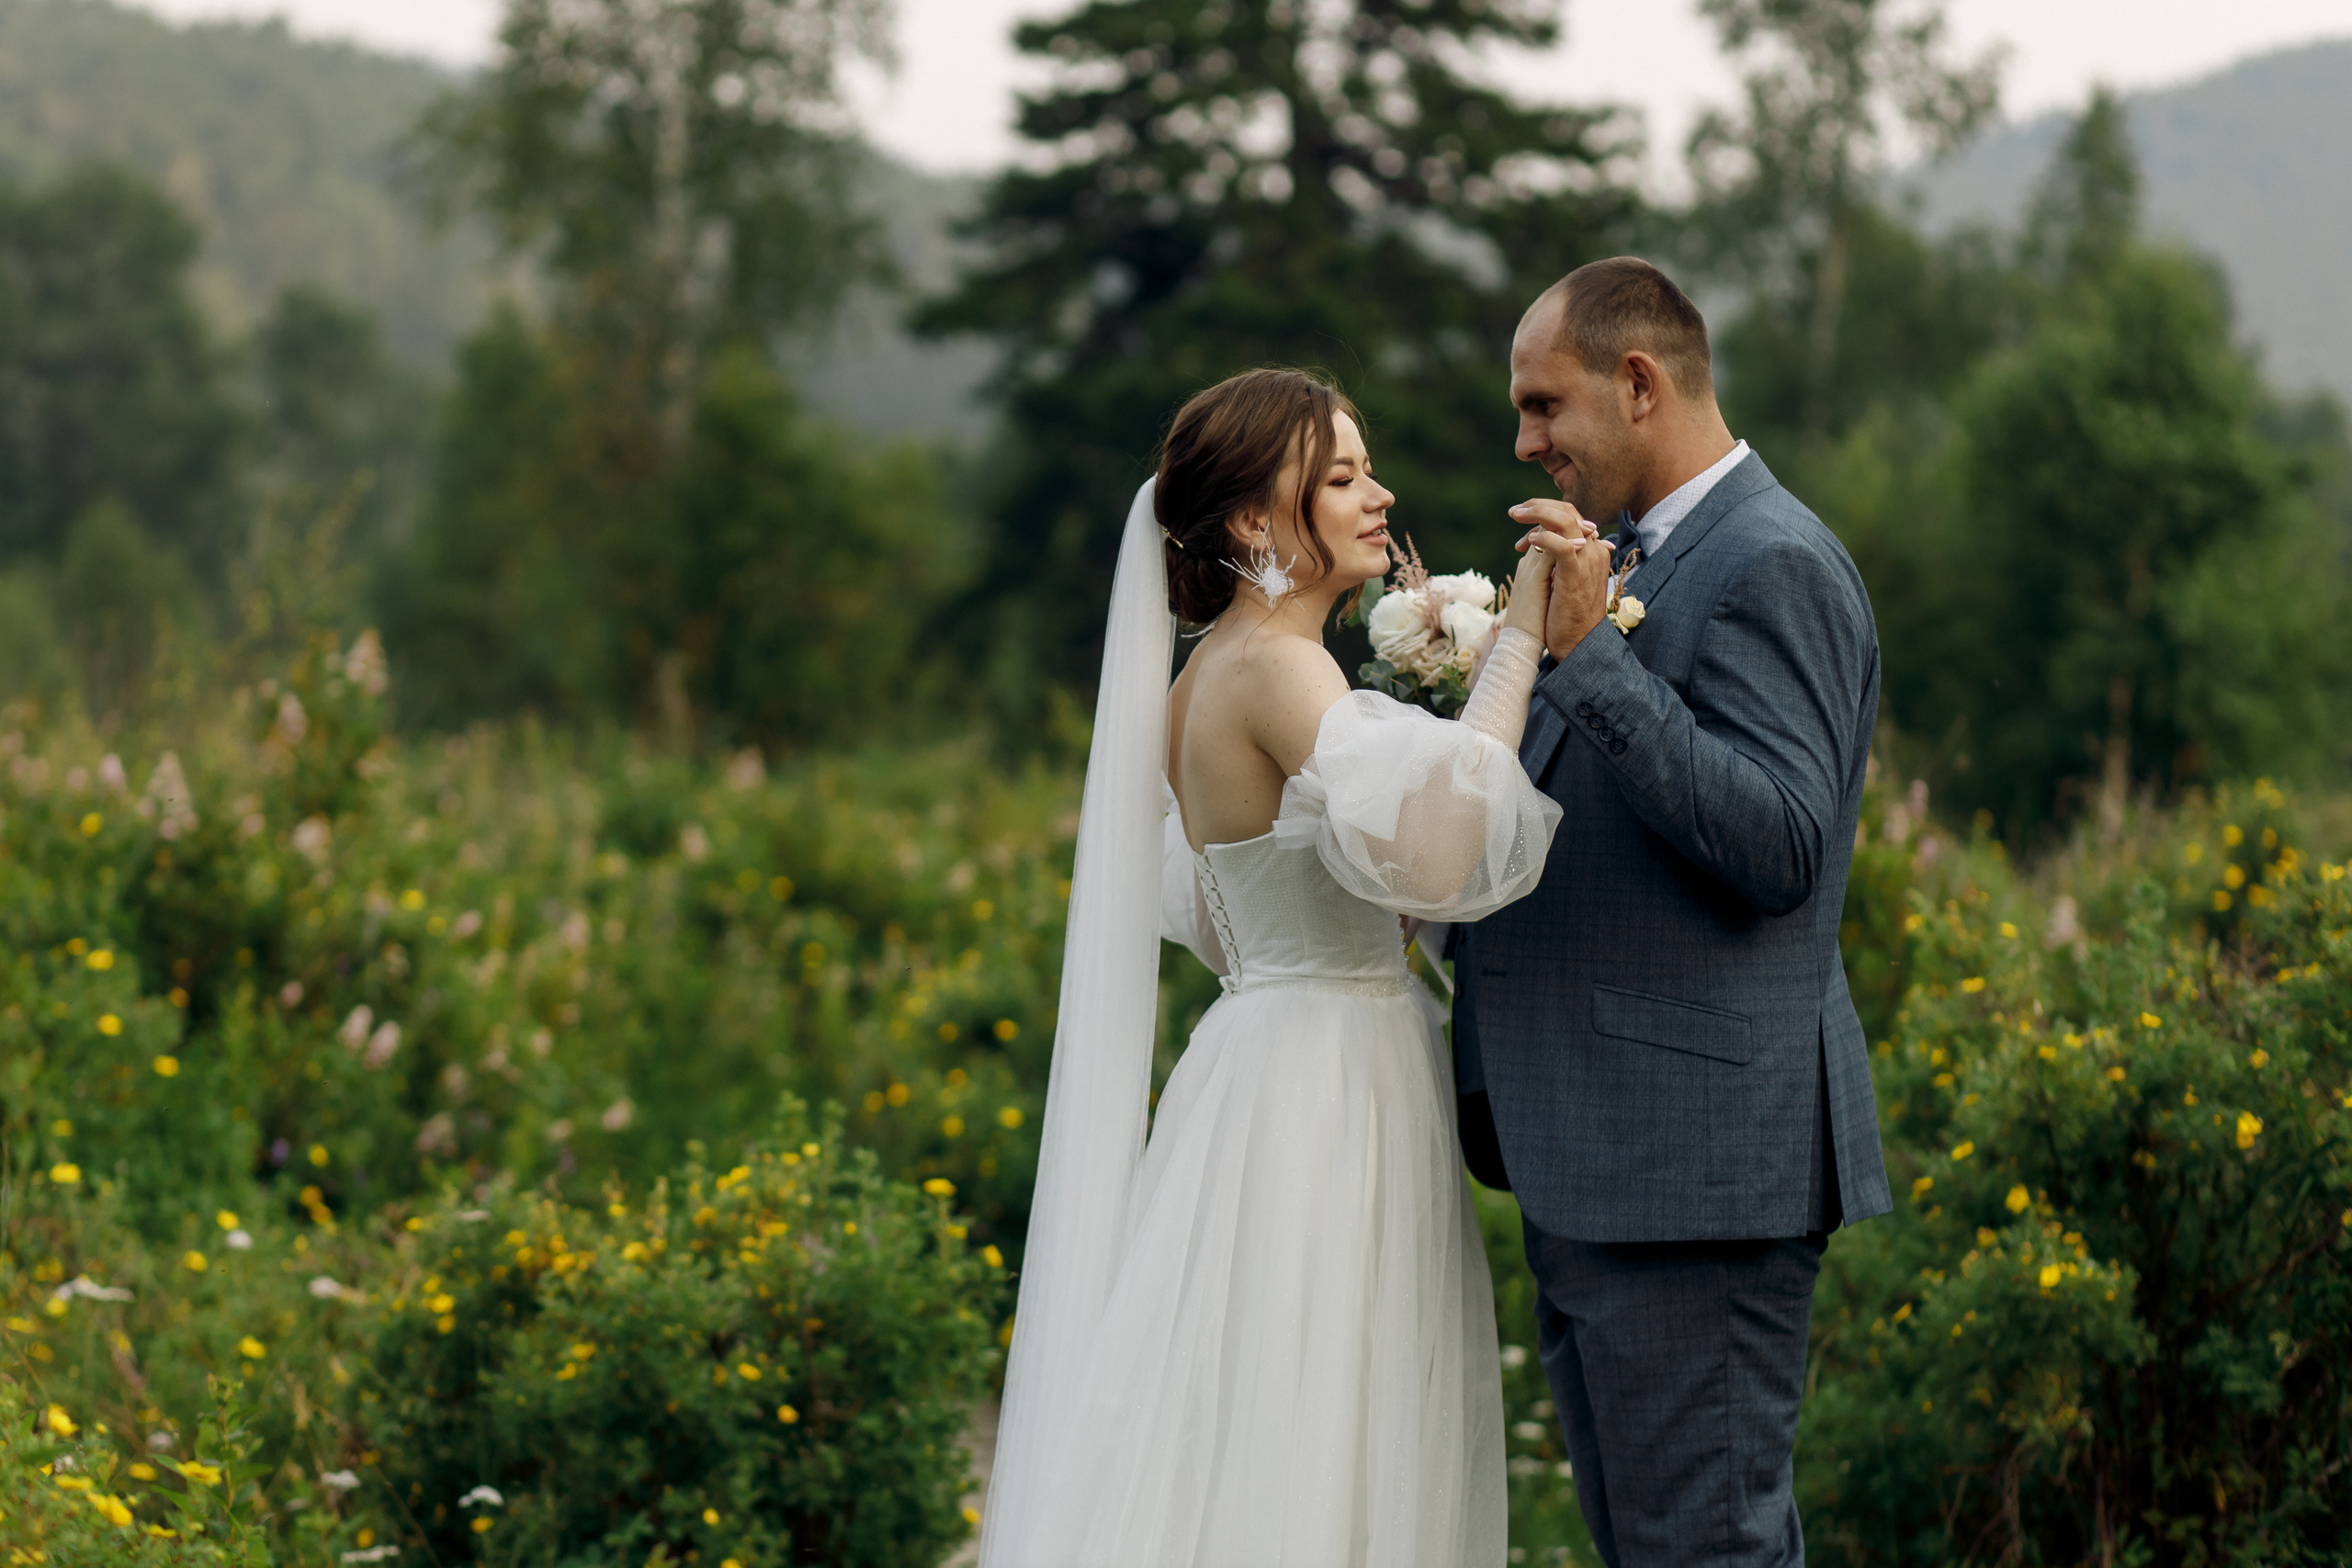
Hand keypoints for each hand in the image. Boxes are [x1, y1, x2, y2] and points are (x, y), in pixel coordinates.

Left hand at [1510, 498, 1611, 659]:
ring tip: (1516, 515)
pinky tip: (1528, 542)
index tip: (1521, 520)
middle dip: (1539, 506)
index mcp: (1590, 551)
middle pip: (1569, 513)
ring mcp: (1585, 562)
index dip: (1544, 513)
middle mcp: (1592, 551)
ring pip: (1567, 521)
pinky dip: (1544, 538)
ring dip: (1539, 514)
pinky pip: (1561, 547)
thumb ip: (1555, 559)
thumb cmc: (1564, 614)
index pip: (1570, 516)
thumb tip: (1538, 544)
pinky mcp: (1574, 576)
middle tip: (1515, 511)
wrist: (1576, 642)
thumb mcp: (1560, 578)